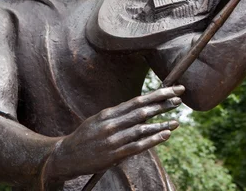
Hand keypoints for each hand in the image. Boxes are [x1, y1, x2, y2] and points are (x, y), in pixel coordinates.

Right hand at [43, 85, 184, 181]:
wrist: (65, 156)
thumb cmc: (85, 137)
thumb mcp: (99, 120)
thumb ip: (119, 114)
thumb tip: (140, 107)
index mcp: (109, 113)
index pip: (138, 100)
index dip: (157, 95)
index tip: (173, 90)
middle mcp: (112, 123)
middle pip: (143, 110)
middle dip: (163, 103)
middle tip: (180, 97)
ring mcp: (113, 139)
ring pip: (142, 128)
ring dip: (161, 124)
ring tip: (177, 121)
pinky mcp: (114, 154)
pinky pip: (138, 146)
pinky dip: (153, 139)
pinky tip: (165, 135)